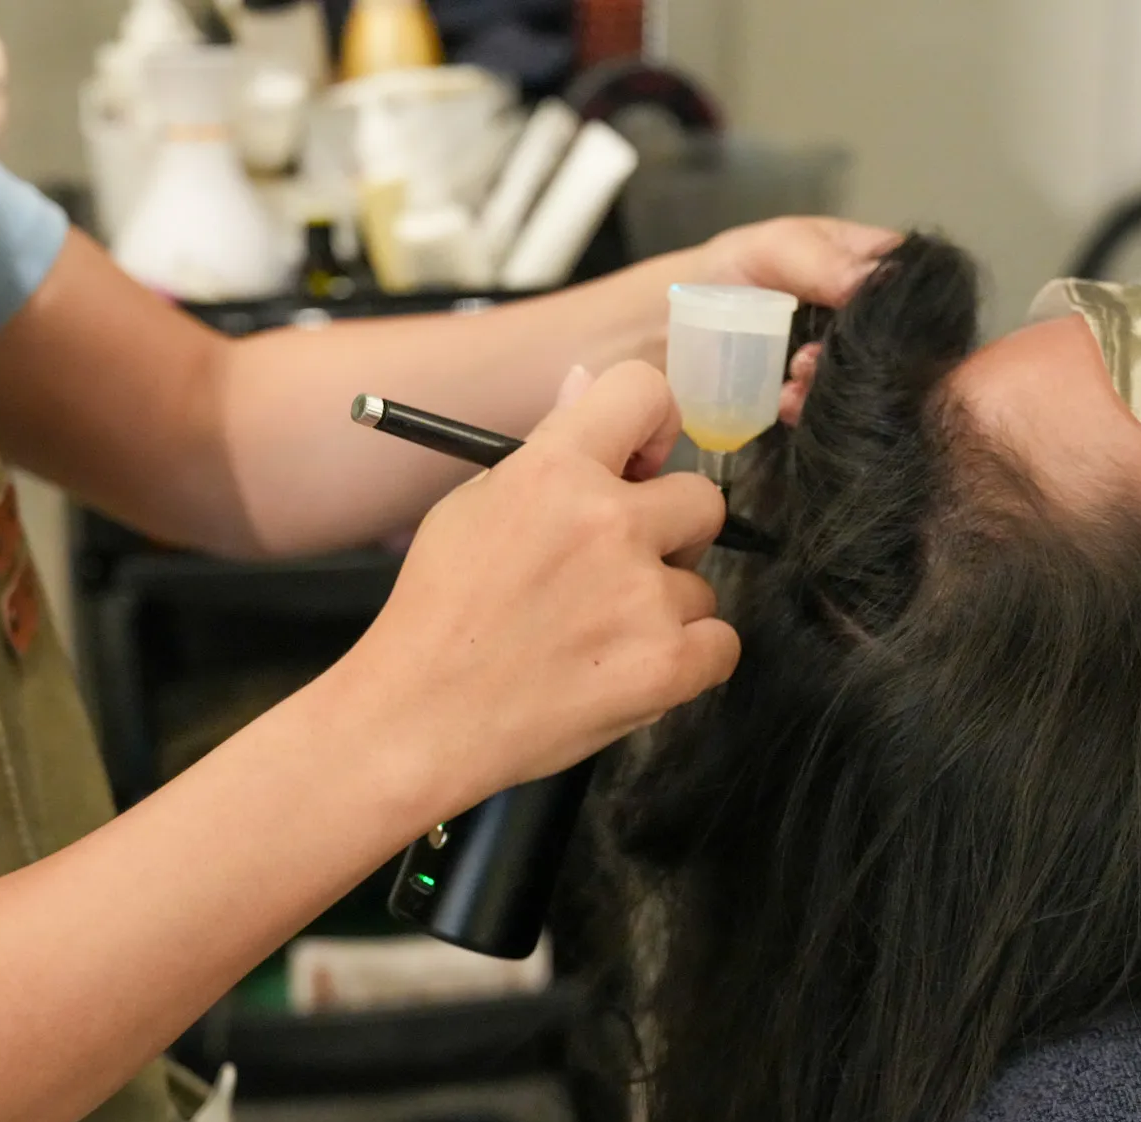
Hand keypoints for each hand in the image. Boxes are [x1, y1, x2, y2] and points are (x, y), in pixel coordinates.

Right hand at [344, 362, 738, 813]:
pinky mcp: (666, 665)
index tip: (643, 462)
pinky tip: (631, 667)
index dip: (654, 427)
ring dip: (664, 607)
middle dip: (671, 529)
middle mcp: (608, 523)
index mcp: (553, 471)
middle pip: (703, 497)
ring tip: (596, 637)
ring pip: (701, 583)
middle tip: (621, 566)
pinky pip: (722, 643)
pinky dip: (688, 660)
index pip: (645, 392)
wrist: (418, 719)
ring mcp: (643, 597)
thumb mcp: (471, 508)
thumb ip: (544, 450)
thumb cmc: (437, 615)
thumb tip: (585, 383)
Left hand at [694, 217, 900, 424]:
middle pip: (900, 339)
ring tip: (797, 373)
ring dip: (835, 384)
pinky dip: (811, 409)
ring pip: (871, 379)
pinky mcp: (821, 395)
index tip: (873, 321)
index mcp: (871, 261)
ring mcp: (847, 357)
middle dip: (866, 353)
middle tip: (816, 354)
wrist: (669, 328)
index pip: (919, 280)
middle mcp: (869, 312)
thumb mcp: (773, 249)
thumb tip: (883, 280)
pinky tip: (786, 402)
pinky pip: (835, 409)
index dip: (908, 304)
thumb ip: (824, 262)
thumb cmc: (727, 273)